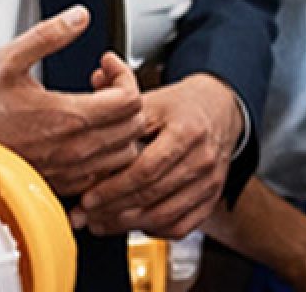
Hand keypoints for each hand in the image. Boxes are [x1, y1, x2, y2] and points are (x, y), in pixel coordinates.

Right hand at [0, 6, 145, 197]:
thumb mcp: (7, 59)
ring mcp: (69, 171)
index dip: (125, 75)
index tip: (105, 65)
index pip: (130, 100)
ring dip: (120, 128)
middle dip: (126, 98)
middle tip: (103, 83)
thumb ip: (48, 35)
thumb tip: (78, 17)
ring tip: (97, 108)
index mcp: (68, 117)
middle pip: (134, 127)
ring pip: (124, 155)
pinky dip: (106, 154)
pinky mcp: (61, 185)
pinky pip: (103, 175)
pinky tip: (85, 135)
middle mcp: (74, 149)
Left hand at [77, 73, 243, 237]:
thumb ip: (120, 99)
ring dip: (128, 225)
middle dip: (113, 210)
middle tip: (86, 214)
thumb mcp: (152, 99)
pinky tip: (132, 223)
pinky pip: (182, 226)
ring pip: (166, 216)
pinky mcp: (211, 198)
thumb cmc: (181, 107)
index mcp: (187, 132)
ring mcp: (210, 182)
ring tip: (101, 223)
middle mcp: (203, 159)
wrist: (220, 112)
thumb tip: (96, 75)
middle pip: (153, 195)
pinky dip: (154, 230)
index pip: (147, 170)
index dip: (114, 188)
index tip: (87, 197)